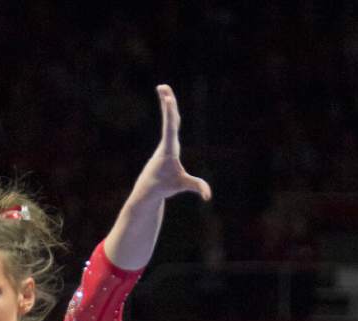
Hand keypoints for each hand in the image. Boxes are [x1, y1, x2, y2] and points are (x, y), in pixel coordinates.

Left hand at [134, 85, 211, 202]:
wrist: (148, 190)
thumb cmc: (164, 186)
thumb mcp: (181, 185)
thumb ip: (196, 187)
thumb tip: (208, 196)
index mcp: (169, 149)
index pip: (170, 127)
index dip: (170, 113)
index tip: (168, 99)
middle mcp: (166, 143)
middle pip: (169, 119)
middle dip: (167, 103)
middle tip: (162, 87)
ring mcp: (165, 143)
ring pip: (168, 120)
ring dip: (167, 104)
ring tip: (163, 88)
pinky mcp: (166, 146)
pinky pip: (169, 125)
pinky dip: (169, 114)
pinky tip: (168, 104)